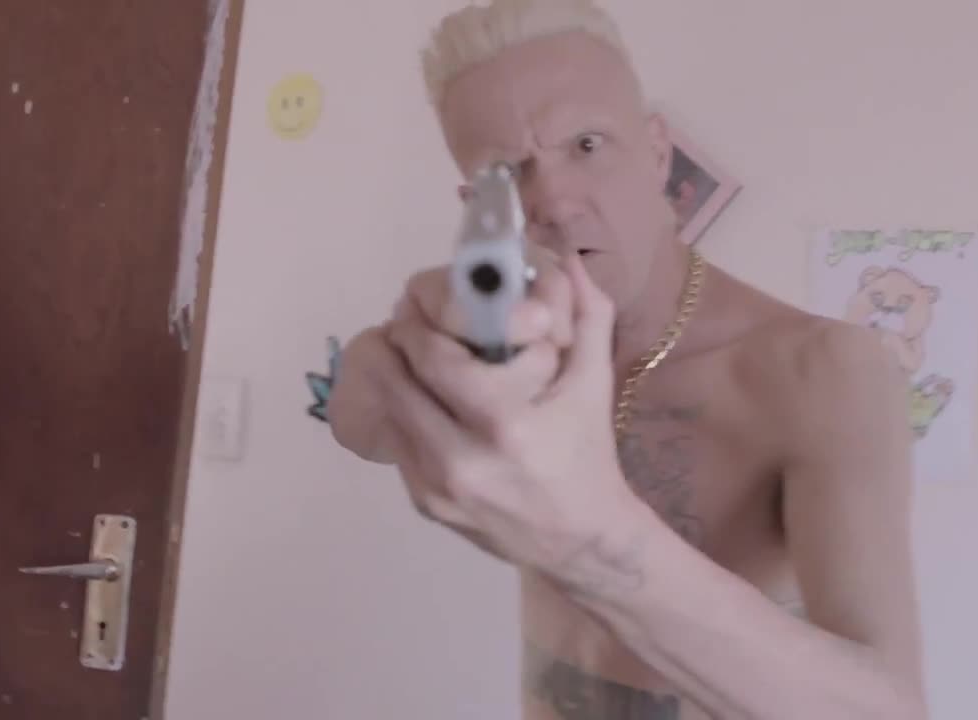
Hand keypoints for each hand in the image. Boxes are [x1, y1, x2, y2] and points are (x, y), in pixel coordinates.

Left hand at [381, 252, 637, 577]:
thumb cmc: (587, 451)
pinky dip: (402, 412)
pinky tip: (425, 402)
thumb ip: (585, 313)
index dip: (418, 318)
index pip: (430, 354)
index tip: (419, 300)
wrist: (580, 539)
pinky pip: (394, 440)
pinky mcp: (422, 504)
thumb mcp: (594, 381)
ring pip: (383, 408)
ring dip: (390, 374)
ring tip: (410, 358)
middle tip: (409, 323)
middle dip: (395, 340)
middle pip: (391, 377)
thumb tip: (566, 257)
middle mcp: (460, 459)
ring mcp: (435, 487)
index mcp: (504, 423)